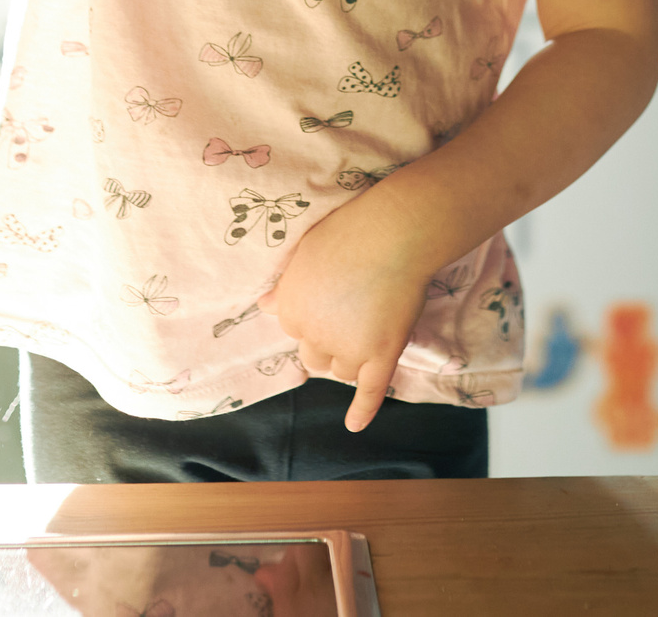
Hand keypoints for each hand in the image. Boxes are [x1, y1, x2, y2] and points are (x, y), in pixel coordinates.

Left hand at [260, 196, 430, 430]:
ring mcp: (350, 349)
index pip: (296, 329)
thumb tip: (263, 305)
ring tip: (370, 329)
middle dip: (329, 341)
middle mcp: (314, 336)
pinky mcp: (382, 354)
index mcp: (291, 310)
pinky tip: (354, 426)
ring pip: (342, 371)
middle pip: (316, 356)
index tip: (332, 297)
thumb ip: (286, 285)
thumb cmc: (348, 232)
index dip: (315, 315)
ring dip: (350, 358)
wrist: (393, 233)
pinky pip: (370, 391)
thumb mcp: (305, 254)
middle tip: (352, 312)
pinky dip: (362, 410)